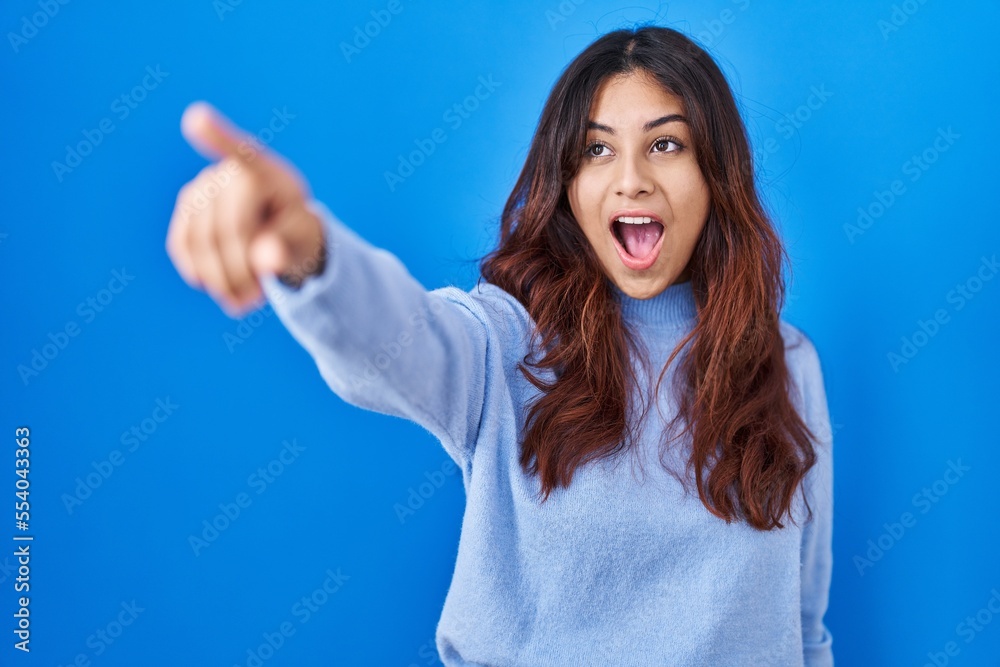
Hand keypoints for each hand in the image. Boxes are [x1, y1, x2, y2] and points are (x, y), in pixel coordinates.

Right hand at [165, 101, 325, 317]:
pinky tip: (216, 286)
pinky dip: (197, 272)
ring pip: (200, 241)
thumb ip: (288, 247)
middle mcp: (229, 171)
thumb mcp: (303, 240)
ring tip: (242, 303)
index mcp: (267, 172)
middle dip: (240, 271)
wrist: (279, 231)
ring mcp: (203, 186)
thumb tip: (266, 261)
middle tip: (256, 302)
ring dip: (219, 280)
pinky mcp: (186, 208)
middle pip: (226, 229)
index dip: (217, 137)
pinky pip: (182, 244)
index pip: (243, 154)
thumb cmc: (296, 231)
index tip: (197, 119)